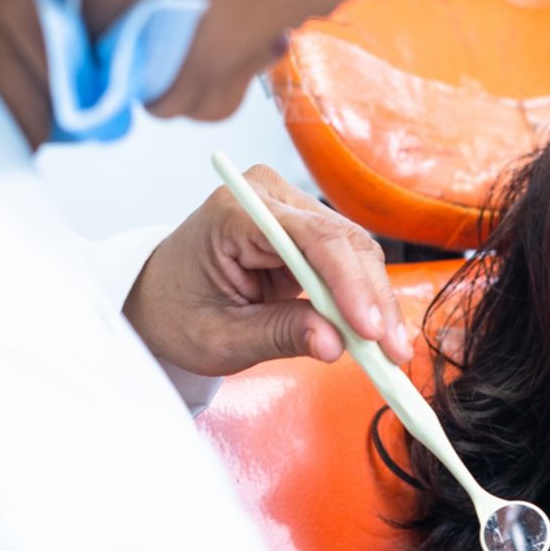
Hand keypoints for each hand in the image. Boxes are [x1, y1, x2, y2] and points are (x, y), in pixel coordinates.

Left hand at [124, 164, 412, 376]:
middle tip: (392, 354)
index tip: (370, 330)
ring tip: (390, 352)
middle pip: (343, 241)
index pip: (310, 238)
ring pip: (355, 250)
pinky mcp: (306, 229)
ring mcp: (290, 207)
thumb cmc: (177, 312)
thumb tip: (335, 344)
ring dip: (376, 301)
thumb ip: (278, 335)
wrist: (157, 298)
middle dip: (372, 299)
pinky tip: (378, 333)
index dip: (349, 284)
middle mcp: (268, 196)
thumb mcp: (220, 337)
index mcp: (235, 213)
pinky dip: (364, 298)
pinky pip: (347, 260)